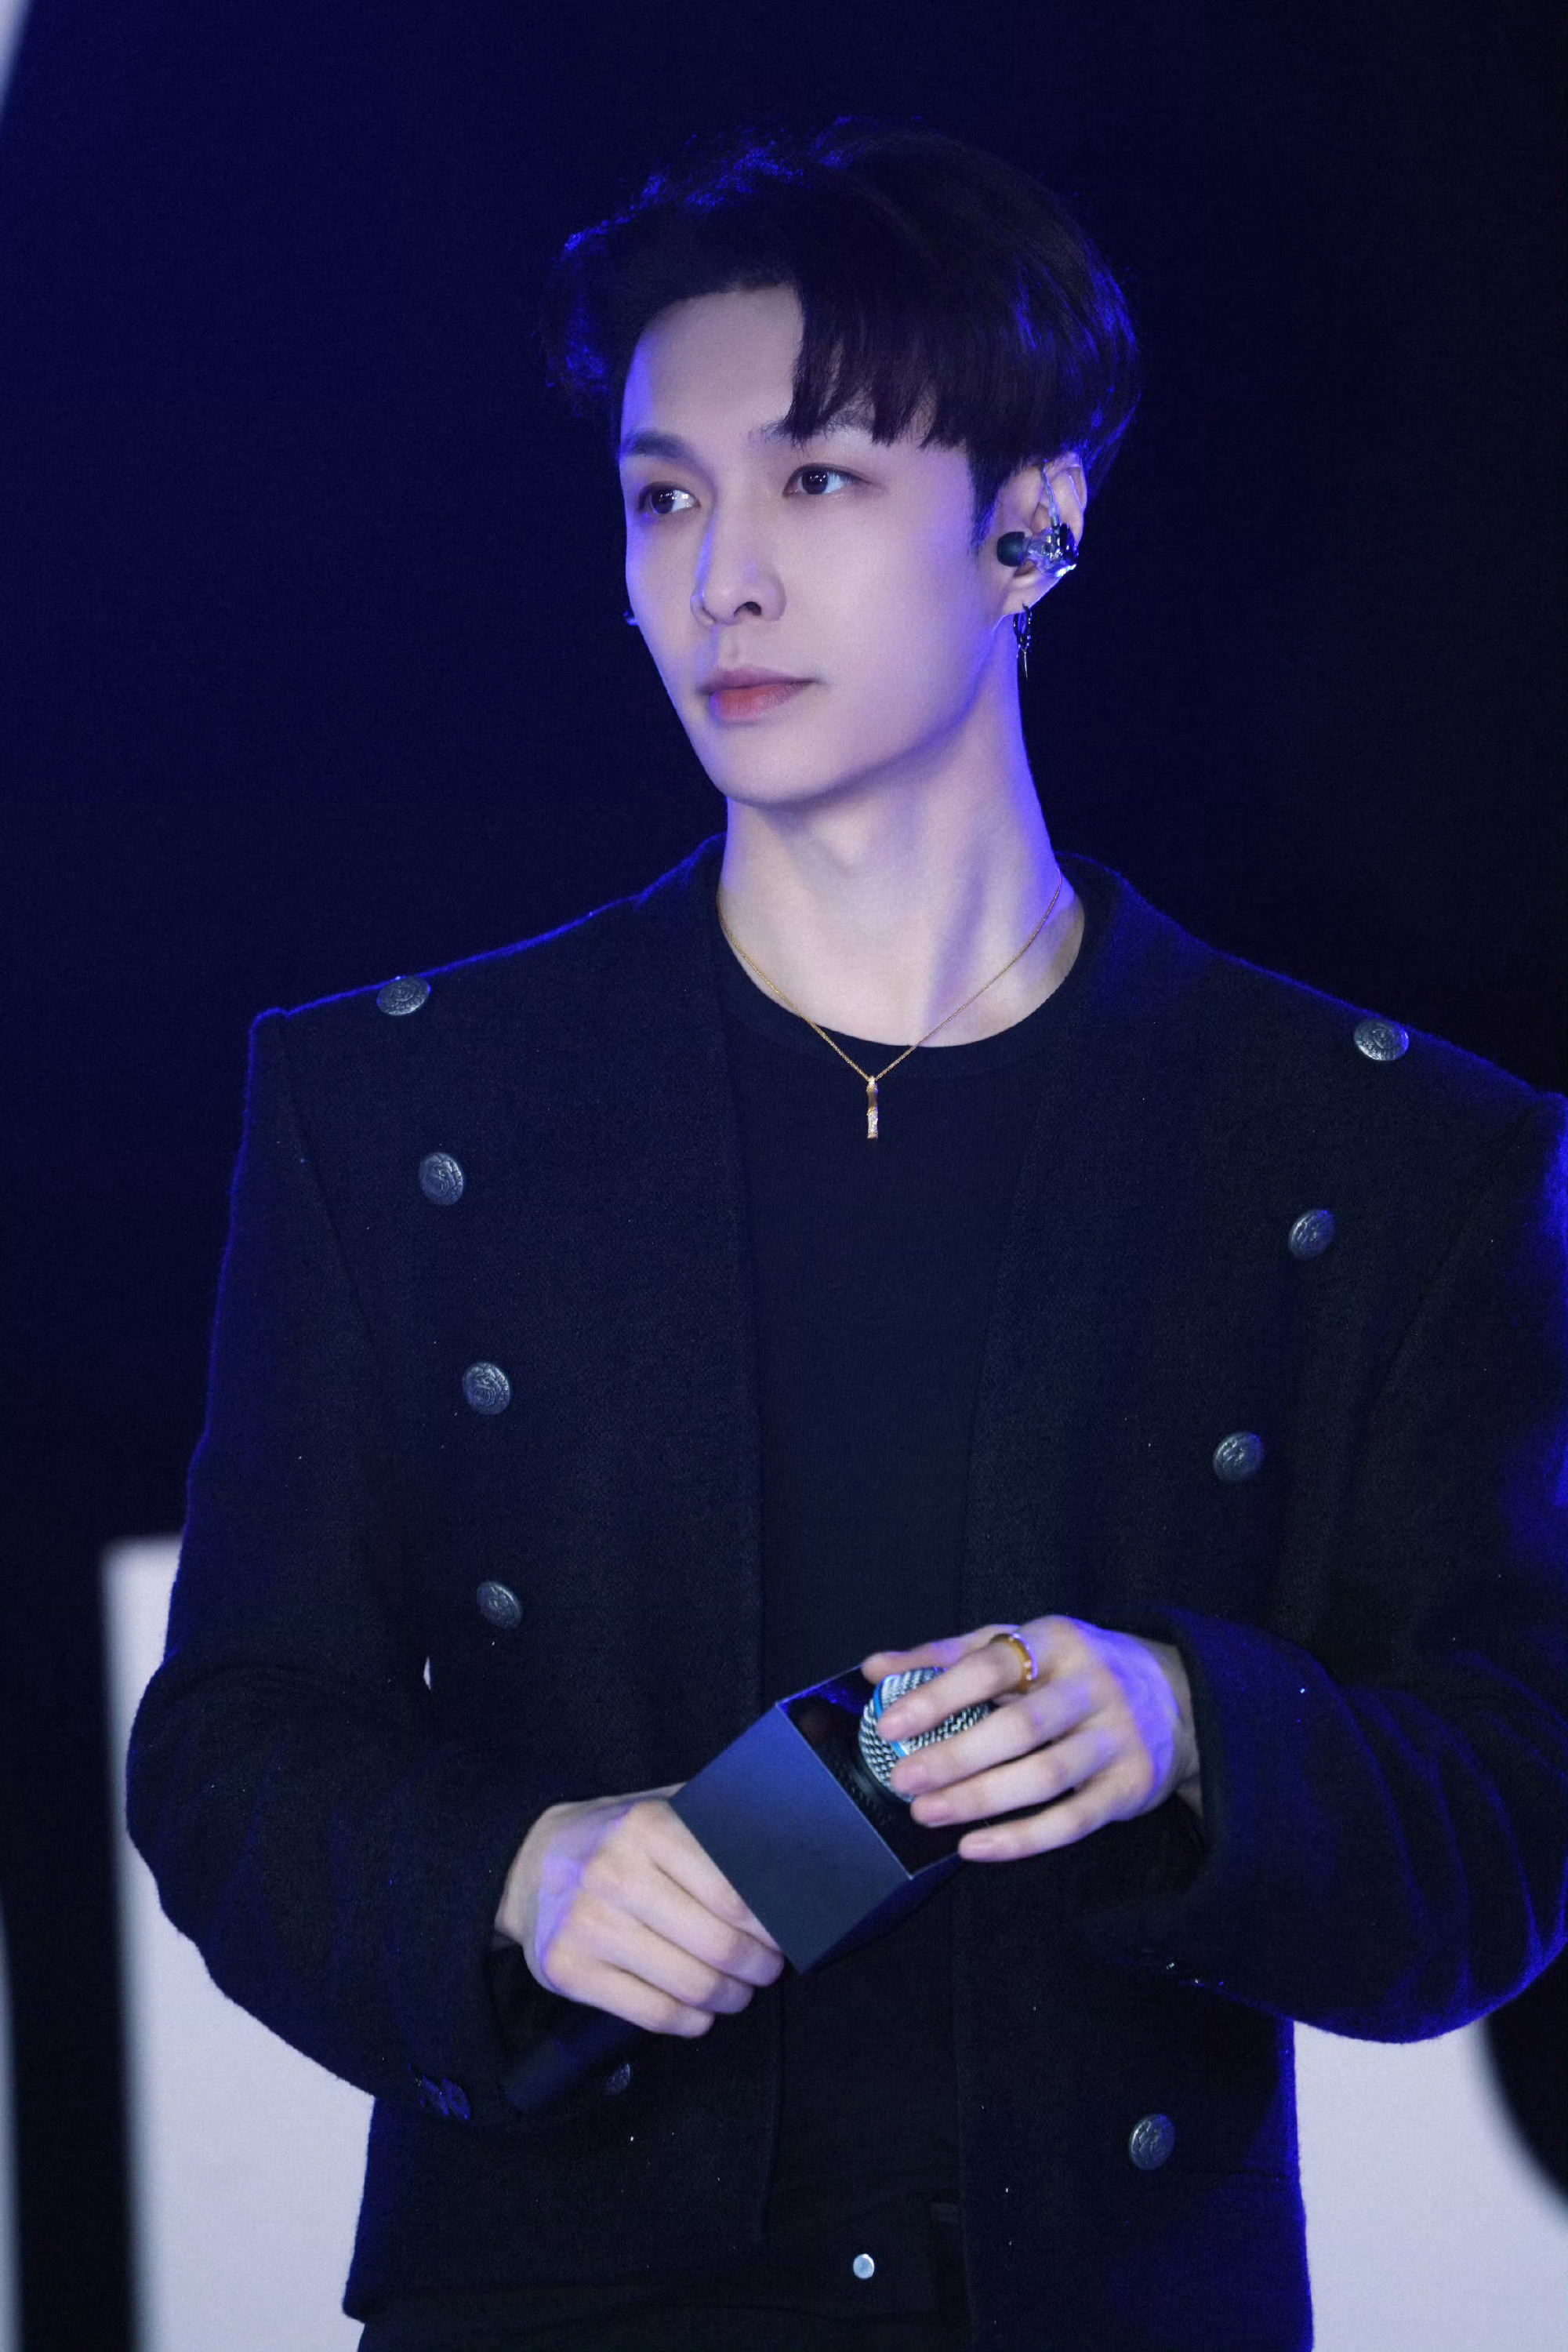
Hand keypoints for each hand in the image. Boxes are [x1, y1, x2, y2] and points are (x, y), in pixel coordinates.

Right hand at [493, 1787, 784, 2036]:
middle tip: (768, 1968)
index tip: (786, 1934)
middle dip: (757, 1966)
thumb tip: (781, 1849)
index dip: (771, 1924)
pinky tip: (701, 2013)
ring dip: (729, 1997)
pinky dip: (690, 2021)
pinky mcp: (568, 1970)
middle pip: (718, 1944)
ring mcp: (588, 1926)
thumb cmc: (613, 1839)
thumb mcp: (658, 1808)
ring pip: (689, 1984)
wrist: (526, 1864)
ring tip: (739, 1991)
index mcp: (648, 1827)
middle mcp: (616, 1875)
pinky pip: (651, 2013)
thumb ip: (711, 1821)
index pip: (733, 1893)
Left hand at [860, 1617, 1202, 1861]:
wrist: (1180, 1697)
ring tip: (926, 1814)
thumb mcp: (1017, 1645)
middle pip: (1020, 1728)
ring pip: (1045, 1777)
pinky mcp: (1129, 1788)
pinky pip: (1072, 1821)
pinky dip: (1021, 1839)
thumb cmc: (1071, 1670)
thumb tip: (873, 1670)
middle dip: (955, 1757)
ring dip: (980, 1800)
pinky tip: (975, 1846)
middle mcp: (1091, 1688)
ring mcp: (1115, 1740)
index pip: (992, 1666)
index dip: (939, 1695)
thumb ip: (946, 1656)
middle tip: (902, 1781)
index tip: (890, 1724)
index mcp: (1056, 1642)